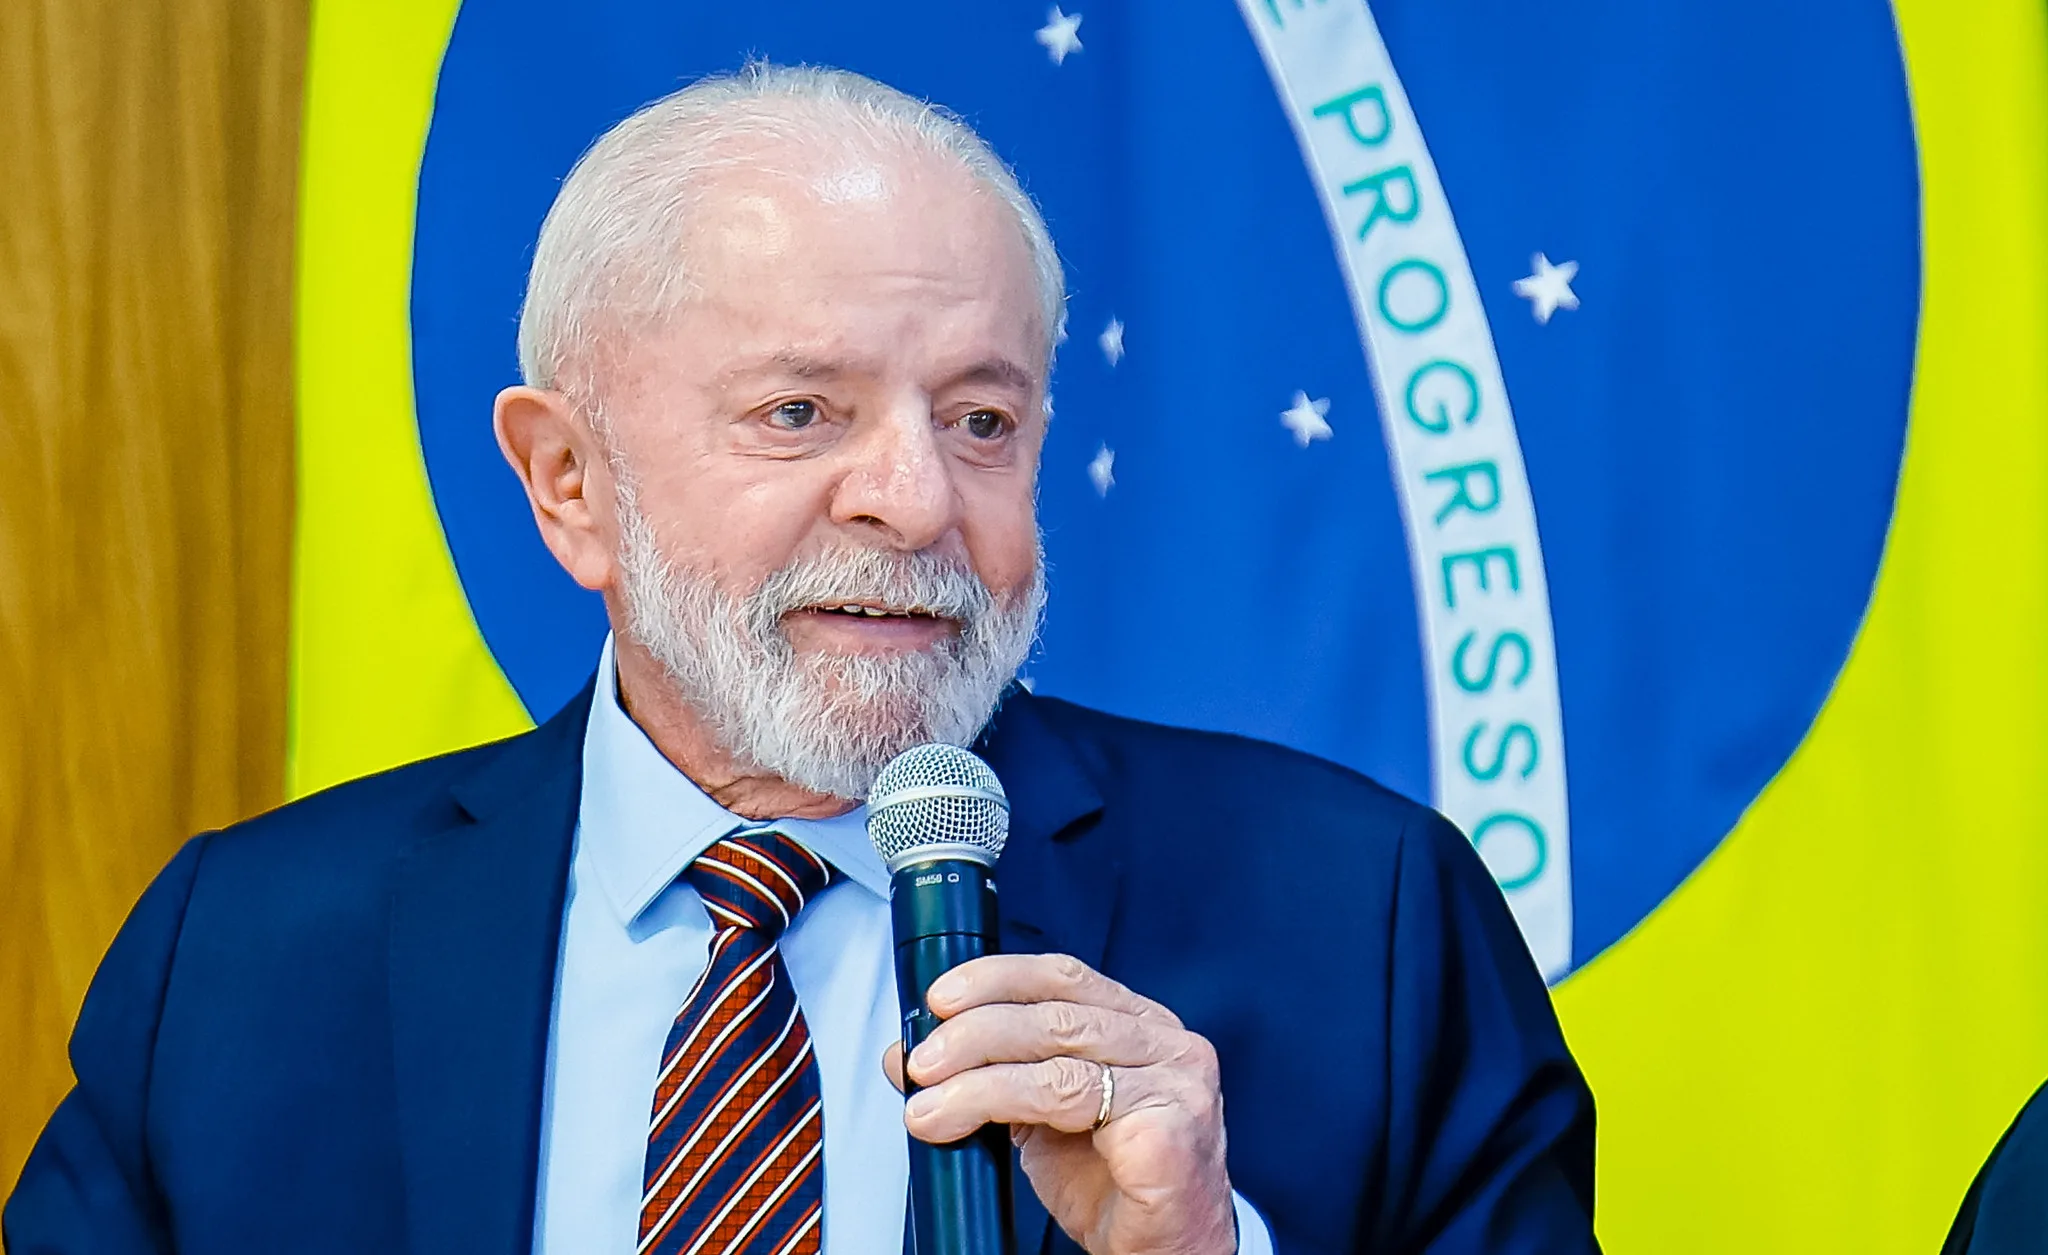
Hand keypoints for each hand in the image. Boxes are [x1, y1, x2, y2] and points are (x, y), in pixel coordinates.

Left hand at [882, 953, 1236, 1254]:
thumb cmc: (1118, 1187)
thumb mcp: (1040, 1120)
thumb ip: (987, 1077)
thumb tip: (908, 1055)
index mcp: (1140, 1026)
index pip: (1062, 976)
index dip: (995, 978)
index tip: (940, 998)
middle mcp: (1167, 1045)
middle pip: (1054, 1014)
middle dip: (973, 1033)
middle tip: (922, 1063)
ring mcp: (1175, 1085)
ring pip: (1057, 1057)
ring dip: (976, 1079)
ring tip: (930, 1105)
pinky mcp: (1167, 1131)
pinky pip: (1072, 1102)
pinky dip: (1003, 1104)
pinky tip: (965, 1123)